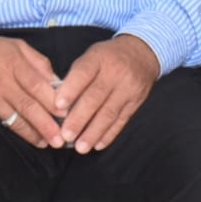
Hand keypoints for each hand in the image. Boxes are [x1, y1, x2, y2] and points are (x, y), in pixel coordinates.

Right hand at [0, 34, 63, 146]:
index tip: (68, 113)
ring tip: (47, 143)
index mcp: (14, 63)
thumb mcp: (17, 45)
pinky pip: (2, 121)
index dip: (52, 101)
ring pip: (15, 118)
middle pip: (28, 105)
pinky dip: (17, 131)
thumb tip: (57, 81)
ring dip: (32, 133)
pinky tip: (29, 138)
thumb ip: (39, 62)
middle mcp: (3, 81)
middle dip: (46, 124)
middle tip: (61, 139)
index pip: (37, 85)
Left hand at [53, 35, 160, 153]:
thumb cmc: (108, 57)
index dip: (71, 90)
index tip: (58, 106)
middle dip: (79, 118)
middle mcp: (115, 72)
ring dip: (94, 132)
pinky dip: (110, 134)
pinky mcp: (137, 101)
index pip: (83, 73)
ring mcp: (128, 88)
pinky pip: (122, 120)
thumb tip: (58, 103)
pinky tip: (98, 145)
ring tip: (80, 147)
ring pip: (109, 113)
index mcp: (99, 58)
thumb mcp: (91, 56)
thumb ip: (75, 76)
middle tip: (66, 135)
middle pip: (95, 97)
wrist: (142, 53)